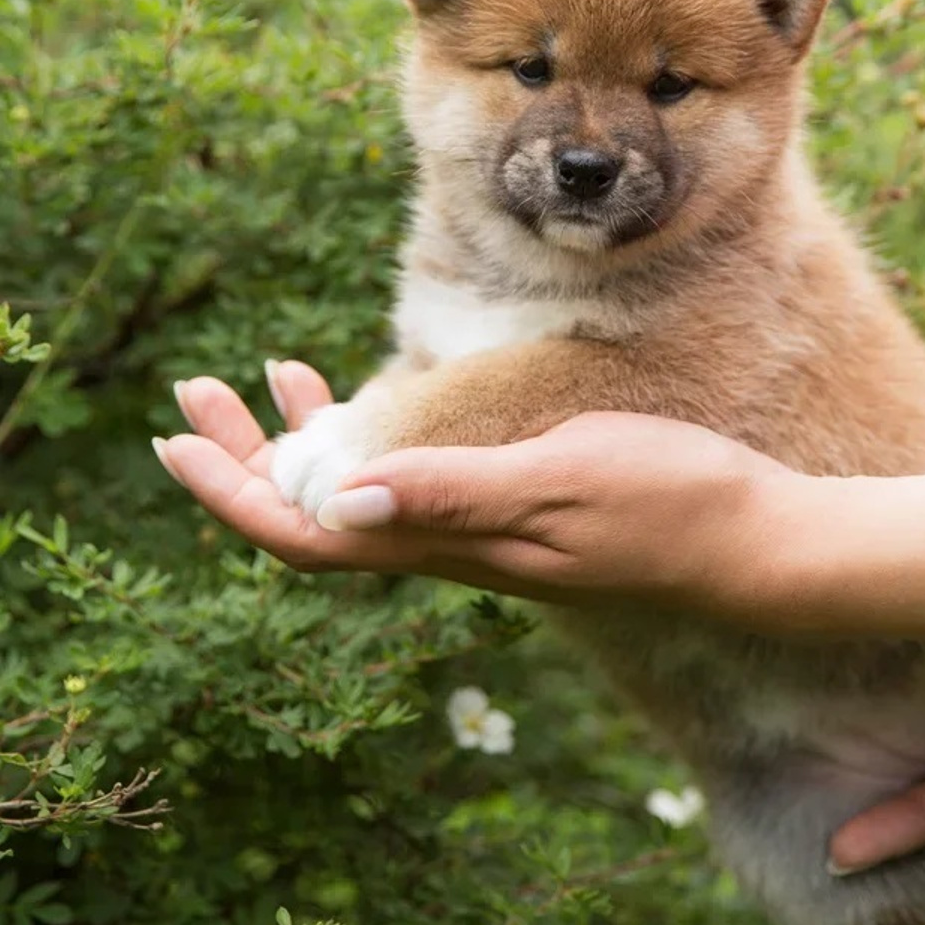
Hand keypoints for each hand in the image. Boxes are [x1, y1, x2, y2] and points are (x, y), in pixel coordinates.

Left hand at [157, 361, 822, 625]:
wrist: (749, 541)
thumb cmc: (666, 504)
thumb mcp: (561, 480)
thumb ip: (451, 493)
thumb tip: (335, 500)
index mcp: (452, 542)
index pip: (309, 532)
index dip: (233, 494)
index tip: (176, 441)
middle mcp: (454, 546)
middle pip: (320, 514)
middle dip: (249, 458)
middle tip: (198, 393)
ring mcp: (485, 530)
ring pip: (366, 494)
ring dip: (306, 443)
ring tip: (270, 379)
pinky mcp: (517, 508)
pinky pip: (420, 481)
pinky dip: (380, 437)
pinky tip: (384, 397)